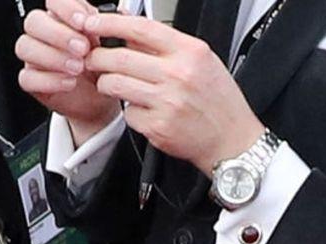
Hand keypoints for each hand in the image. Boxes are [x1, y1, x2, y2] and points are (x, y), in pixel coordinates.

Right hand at [18, 0, 123, 132]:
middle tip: (82, 49)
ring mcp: (34, 57)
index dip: (65, 8)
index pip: (54, 1)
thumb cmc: (102, 67)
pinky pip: (27, 77)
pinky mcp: (32, 81)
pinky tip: (69, 83)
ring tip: (78, 68)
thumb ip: (106, 27)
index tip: (83, 22)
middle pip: (34, 21)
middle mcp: (45, 34)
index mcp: (63, 18)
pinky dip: (49, 81)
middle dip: (59, 34)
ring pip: (25, 47)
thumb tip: (111, 16)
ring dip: (53, 57)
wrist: (101, 98)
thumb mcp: (109, 44)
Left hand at [83, 8, 264, 171]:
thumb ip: (167, 45)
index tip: (94, 21)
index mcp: (190, 52)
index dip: (111, 22)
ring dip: (105, 83)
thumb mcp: (201, 61)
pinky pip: (127, 113)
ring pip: (115, 84)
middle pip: (120, 57)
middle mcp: (178, 75)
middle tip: (93, 58)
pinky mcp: (158, 127)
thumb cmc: (218, 100)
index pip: (140, 28)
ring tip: (111, 83)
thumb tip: (129, 29)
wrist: (232, 140)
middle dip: (97, 57)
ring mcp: (167, 102)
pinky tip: (141, 110)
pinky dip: (128, 111)